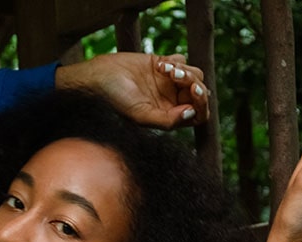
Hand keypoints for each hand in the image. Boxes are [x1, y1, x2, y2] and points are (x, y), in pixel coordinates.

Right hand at [56, 52, 209, 129]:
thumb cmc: (117, 101)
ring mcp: (169, 84)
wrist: (101, 77)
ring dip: (184, 69)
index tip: (192, 90)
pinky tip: (158, 64)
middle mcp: (172, 102)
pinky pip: (182, 60)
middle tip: (176, 75)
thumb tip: (191, 113)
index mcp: (170, 118)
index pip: (199, 114)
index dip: (201, 102)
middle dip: (193, 82)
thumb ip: (167, 121)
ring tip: (164, 69)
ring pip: (194, 74)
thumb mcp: (141, 116)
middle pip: (200, 92)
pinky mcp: (163, 66)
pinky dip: (175, 61)